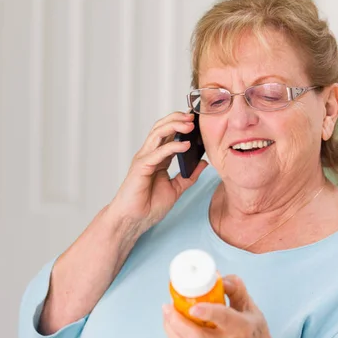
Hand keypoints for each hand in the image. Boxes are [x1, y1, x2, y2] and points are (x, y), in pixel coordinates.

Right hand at [109, 111, 207, 234]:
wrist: (134, 220)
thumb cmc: (149, 206)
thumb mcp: (176, 189)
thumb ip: (189, 176)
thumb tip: (203, 163)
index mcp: (158, 158)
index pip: (169, 134)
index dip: (181, 124)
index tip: (197, 120)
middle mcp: (150, 154)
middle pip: (162, 128)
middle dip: (177, 119)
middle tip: (193, 116)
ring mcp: (144, 159)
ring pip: (158, 134)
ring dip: (175, 126)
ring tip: (190, 125)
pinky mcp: (141, 167)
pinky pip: (158, 152)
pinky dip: (172, 147)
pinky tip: (185, 145)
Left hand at [163, 275, 285, 337]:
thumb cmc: (254, 336)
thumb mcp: (252, 310)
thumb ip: (237, 290)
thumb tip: (219, 277)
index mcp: (240, 328)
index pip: (223, 319)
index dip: (208, 312)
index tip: (194, 306)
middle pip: (198, 336)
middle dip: (179, 321)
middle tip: (169, 305)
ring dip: (171, 327)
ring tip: (166, 310)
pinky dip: (172, 334)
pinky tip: (169, 320)